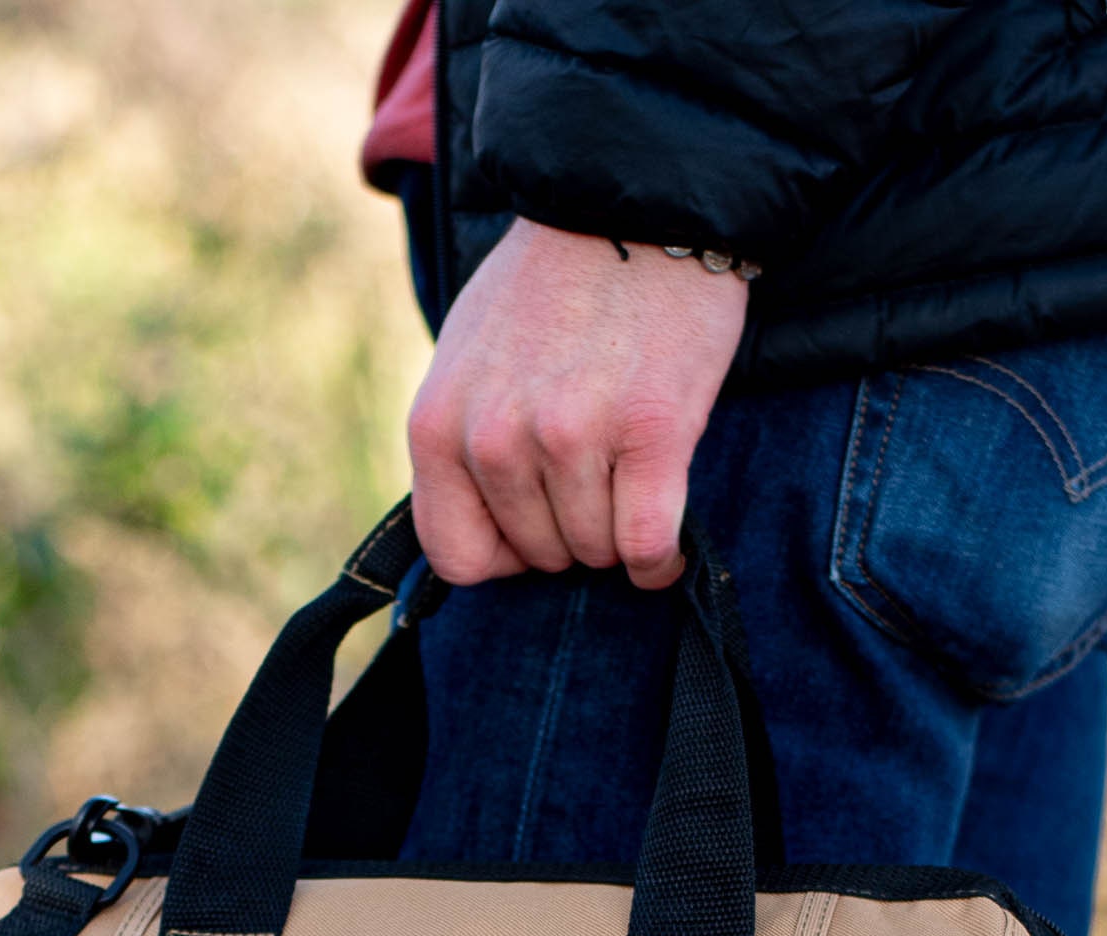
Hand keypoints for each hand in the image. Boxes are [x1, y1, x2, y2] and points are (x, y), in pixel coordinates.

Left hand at [407, 218, 747, 590]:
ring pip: (596, 552)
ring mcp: (571, 437)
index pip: (457, 555)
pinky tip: (667, 551)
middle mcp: (496, 438)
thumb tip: (480, 536)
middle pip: (539, 557)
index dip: (503, 555)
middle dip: (572, 531)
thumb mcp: (467, 358)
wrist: (632, 203)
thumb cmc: (553, 286)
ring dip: (620, 533)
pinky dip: (659, 561)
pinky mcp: (649, 433)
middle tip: (597, 473)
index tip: (534, 527)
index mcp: (439, 424)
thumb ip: (461, 441)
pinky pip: (645, 545)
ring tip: (630, 474)